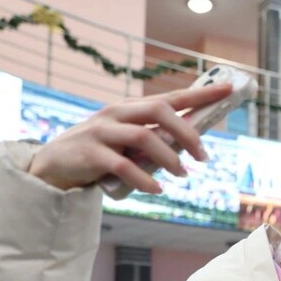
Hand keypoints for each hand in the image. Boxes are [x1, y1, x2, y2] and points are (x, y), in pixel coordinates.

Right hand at [27, 83, 229, 192]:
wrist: (51, 167)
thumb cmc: (97, 154)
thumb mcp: (125, 142)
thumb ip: (152, 139)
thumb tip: (191, 143)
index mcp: (129, 108)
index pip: (170, 96)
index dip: (200, 94)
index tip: (229, 90)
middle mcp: (116, 114)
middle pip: (160, 111)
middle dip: (188, 132)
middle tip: (204, 156)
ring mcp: (101, 132)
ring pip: (144, 137)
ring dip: (169, 158)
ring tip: (182, 175)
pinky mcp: (89, 155)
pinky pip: (122, 166)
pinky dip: (144, 179)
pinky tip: (157, 189)